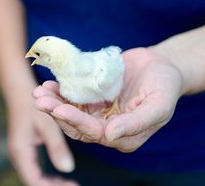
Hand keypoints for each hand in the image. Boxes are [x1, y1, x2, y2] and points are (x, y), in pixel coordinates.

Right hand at [7, 97, 78, 185]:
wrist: (19, 92)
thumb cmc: (33, 105)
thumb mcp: (47, 125)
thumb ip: (57, 146)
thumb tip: (68, 169)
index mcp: (21, 152)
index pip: (35, 181)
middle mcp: (18, 156)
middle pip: (34, 181)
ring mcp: (20, 154)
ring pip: (34, 176)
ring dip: (51, 182)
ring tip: (70, 183)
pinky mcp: (24, 150)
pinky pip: (35, 169)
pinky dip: (48, 174)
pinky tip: (61, 174)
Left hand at [33, 47, 183, 151]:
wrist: (163, 66)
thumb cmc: (165, 86)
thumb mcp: (158, 105)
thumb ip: (137, 122)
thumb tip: (110, 136)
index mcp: (123, 137)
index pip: (94, 133)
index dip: (75, 121)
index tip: (59, 109)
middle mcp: (107, 128)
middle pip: (76, 125)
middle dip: (57, 113)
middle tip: (40, 100)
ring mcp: (98, 113)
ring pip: (71, 112)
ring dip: (53, 103)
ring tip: (39, 92)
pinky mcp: (93, 98)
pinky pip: (73, 97)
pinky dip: (60, 92)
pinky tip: (49, 84)